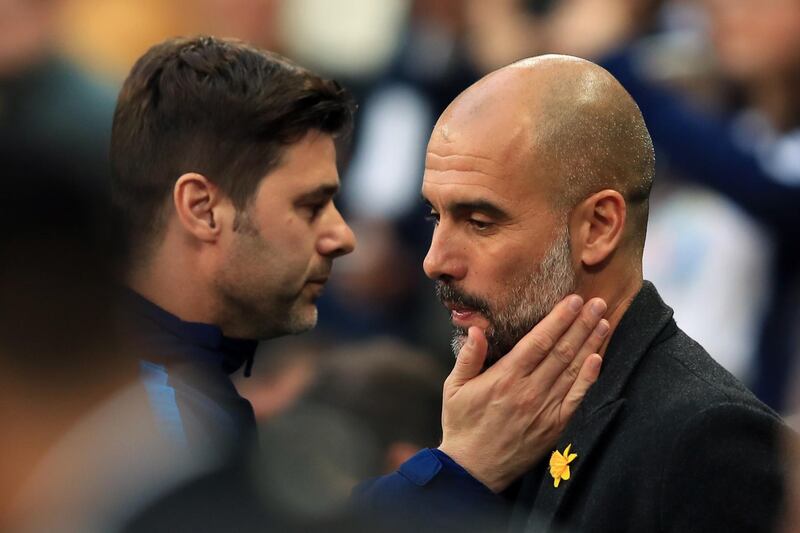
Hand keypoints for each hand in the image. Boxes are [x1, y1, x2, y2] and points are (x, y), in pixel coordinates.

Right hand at [438, 294, 607, 492]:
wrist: (472, 469)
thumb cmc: (462, 424)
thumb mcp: (454, 387)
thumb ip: (468, 357)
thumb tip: (477, 329)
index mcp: (505, 378)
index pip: (538, 341)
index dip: (558, 319)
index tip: (572, 300)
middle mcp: (529, 391)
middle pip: (561, 351)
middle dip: (581, 324)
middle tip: (598, 303)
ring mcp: (544, 410)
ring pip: (573, 370)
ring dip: (590, 344)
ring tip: (603, 322)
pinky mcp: (554, 427)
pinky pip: (576, 398)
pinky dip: (588, 378)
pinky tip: (598, 359)